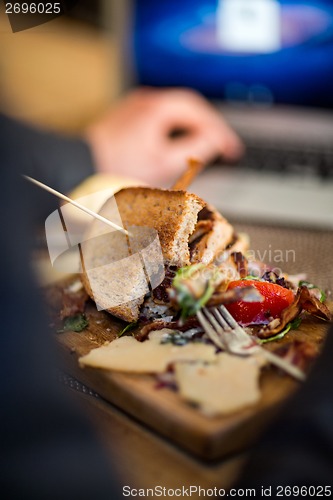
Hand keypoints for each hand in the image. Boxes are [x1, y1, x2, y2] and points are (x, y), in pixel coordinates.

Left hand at [85, 87, 242, 185]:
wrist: (81, 166)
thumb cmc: (117, 166)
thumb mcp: (164, 162)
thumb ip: (195, 149)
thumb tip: (215, 142)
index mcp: (157, 107)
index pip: (199, 112)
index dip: (219, 130)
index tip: (231, 148)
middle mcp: (146, 100)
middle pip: (188, 108)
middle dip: (207, 127)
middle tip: (222, 147)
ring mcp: (135, 106)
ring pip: (173, 112)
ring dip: (191, 128)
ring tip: (204, 147)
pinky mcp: (128, 117)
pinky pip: (159, 117)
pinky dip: (174, 130)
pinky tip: (178, 144)